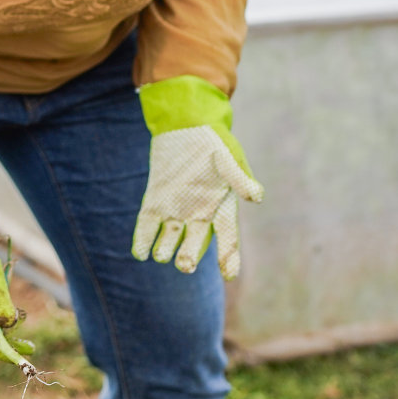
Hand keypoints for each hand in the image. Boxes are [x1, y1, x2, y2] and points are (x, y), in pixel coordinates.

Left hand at [132, 75, 263, 279]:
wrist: (186, 124)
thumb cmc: (214, 140)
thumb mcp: (229, 157)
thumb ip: (240, 177)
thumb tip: (258, 197)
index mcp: (221, 206)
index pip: (228, 237)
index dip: (228, 256)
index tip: (229, 274)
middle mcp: (199, 213)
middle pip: (195, 242)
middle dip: (189, 256)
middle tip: (185, 266)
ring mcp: (176, 209)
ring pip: (171, 237)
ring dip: (165, 248)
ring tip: (161, 256)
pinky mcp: (155, 201)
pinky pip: (148, 224)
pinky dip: (143, 239)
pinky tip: (139, 253)